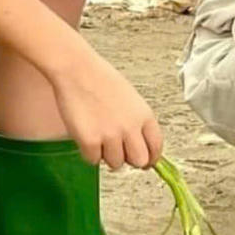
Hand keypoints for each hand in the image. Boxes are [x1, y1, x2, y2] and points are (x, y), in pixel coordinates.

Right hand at [49, 43, 163, 169]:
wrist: (77, 70)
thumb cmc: (101, 80)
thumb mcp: (131, 99)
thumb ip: (138, 122)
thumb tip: (141, 146)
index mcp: (144, 116)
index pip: (156, 147)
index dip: (151, 158)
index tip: (146, 161)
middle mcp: (131, 128)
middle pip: (139, 161)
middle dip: (129, 159)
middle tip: (119, 151)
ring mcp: (110, 136)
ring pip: (116, 164)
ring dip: (107, 155)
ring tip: (99, 136)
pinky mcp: (90, 141)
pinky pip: (93, 160)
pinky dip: (88, 152)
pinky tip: (86, 136)